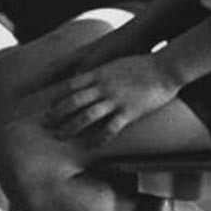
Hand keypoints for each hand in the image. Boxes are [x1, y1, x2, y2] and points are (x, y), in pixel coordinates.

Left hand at [41, 54, 181, 147]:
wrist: (165, 67)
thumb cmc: (143, 64)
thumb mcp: (117, 64)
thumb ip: (103, 73)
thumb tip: (93, 79)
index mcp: (99, 73)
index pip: (71, 85)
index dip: (57, 96)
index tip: (47, 105)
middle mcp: (103, 86)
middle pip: (73, 101)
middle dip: (57, 113)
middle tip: (44, 124)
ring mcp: (115, 99)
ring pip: (86, 115)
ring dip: (70, 127)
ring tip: (59, 136)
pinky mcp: (128, 111)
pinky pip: (109, 128)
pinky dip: (98, 138)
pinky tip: (90, 146)